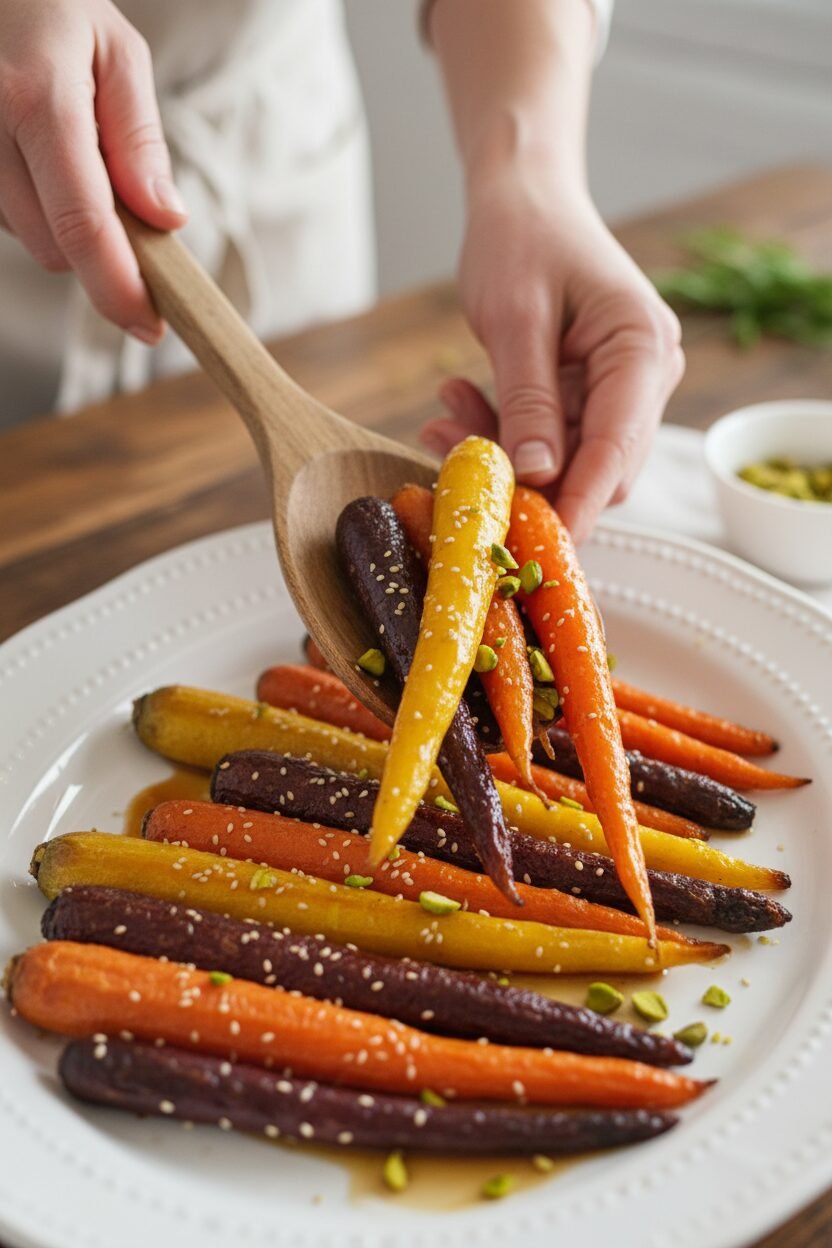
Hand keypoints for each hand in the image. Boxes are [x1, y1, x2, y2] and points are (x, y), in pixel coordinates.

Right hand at [0, 0, 185, 340]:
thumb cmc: (52, 8)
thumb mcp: (116, 53)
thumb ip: (139, 140)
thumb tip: (166, 220)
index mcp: (37, 98)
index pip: (83, 224)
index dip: (118, 287)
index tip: (150, 324)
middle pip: (52, 245)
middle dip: (96, 243)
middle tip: (117, 193)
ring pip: (23, 234)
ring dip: (56, 218)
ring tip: (59, 146)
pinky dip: (26, 202)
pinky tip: (28, 152)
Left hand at [420, 170, 684, 543]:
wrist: (522, 194)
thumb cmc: (521, 237)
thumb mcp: (515, 319)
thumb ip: (528, 401)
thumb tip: (535, 476)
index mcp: (642, 349)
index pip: (617, 451)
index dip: (577, 504)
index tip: (535, 547)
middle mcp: (644, 375)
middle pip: (597, 467)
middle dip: (528, 481)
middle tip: (456, 470)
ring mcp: (619, 386)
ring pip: (566, 458)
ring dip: (503, 453)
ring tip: (441, 422)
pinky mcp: (588, 392)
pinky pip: (548, 436)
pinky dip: (502, 432)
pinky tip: (456, 407)